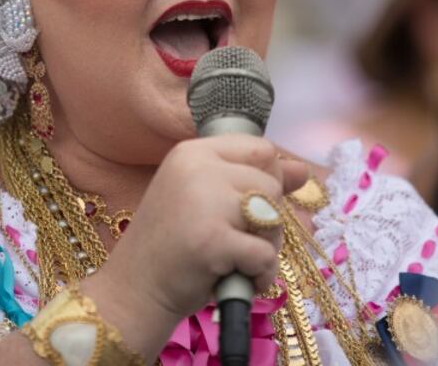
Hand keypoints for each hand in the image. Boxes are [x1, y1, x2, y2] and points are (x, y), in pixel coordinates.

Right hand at [81, 135, 308, 357]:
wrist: (133, 289)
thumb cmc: (172, 245)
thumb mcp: (206, 200)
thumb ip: (252, 181)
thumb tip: (303, 170)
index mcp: (192, 152)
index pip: (260, 148)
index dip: (267, 179)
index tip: (246, 207)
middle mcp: (197, 167)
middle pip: (270, 183)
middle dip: (266, 220)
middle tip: (235, 241)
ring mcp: (205, 202)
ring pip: (273, 217)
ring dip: (265, 248)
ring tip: (235, 260)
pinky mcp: (213, 240)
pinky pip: (266, 254)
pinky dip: (260, 275)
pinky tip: (236, 279)